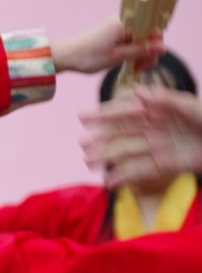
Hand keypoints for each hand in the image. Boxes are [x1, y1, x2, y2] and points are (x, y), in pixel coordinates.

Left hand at [50, 16, 164, 74]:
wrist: (63, 56)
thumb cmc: (88, 56)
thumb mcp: (117, 56)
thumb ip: (141, 51)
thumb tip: (162, 48)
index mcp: (125, 22)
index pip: (153, 28)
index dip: (155, 45)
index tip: (148, 60)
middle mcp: (123, 20)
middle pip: (148, 34)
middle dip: (148, 52)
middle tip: (139, 68)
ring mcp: (117, 26)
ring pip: (139, 38)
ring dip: (140, 54)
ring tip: (133, 68)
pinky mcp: (112, 33)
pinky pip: (130, 40)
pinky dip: (132, 51)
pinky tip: (128, 63)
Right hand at [81, 85, 201, 185]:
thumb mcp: (190, 106)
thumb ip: (164, 99)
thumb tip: (135, 91)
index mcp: (157, 111)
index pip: (125, 112)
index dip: (104, 114)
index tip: (82, 117)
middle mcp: (153, 129)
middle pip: (121, 134)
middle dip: (100, 139)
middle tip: (82, 145)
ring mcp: (158, 147)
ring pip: (126, 152)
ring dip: (107, 157)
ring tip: (89, 162)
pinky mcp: (165, 165)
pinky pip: (141, 171)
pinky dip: (125, 177)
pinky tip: (110, 181)